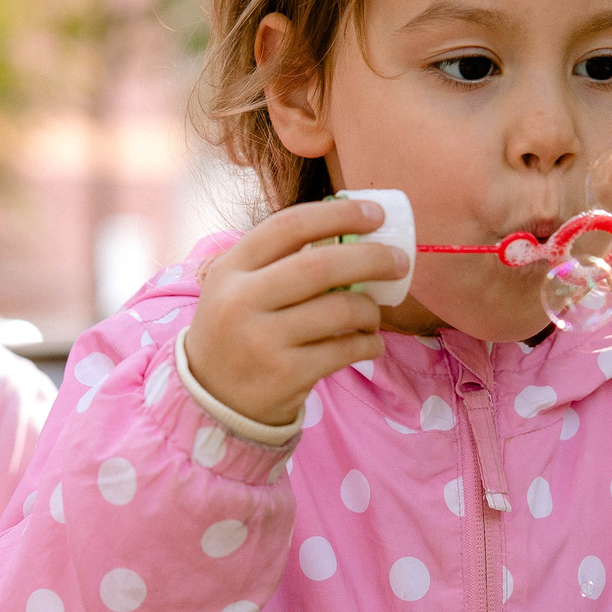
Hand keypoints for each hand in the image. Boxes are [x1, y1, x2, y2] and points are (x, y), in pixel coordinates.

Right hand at [182, 197, 406, 426]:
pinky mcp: (286, 374)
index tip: (375, 214)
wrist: (212, 398)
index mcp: (230, 268)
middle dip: (371, 258)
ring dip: (370, 309)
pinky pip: (345, 350)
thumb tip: (352, 232)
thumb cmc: (237, 330)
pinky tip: (370, 343)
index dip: (338, 214)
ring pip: (340, 310)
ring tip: (373, 315)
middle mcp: (242, 301)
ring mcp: (263, 340)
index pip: (289, 226)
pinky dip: (369, 343)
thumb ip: (277, 261)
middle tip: (399, 260)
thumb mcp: (236, 287)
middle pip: (321, 265)